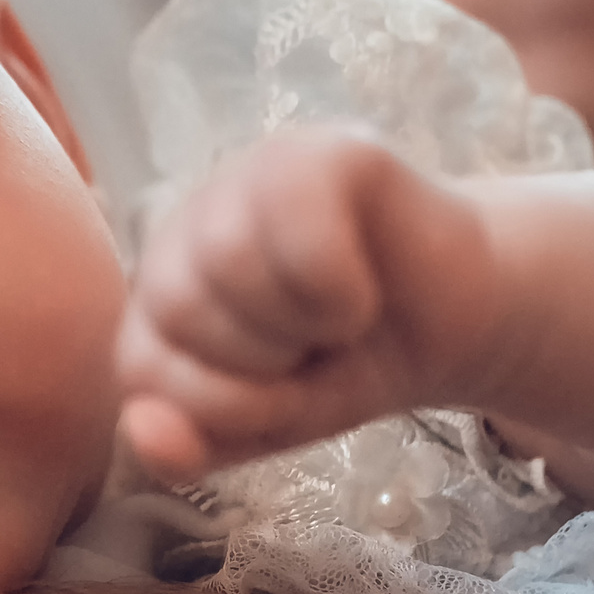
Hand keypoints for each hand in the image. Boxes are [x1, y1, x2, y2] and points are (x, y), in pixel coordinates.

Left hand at [118, 130, 482, 482]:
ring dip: (301, 323)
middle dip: (260, 361)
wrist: (454, 328)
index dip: (222, 405)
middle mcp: (191, 219)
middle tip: (312, 348)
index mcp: (159, 286)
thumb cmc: (346, 364)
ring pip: (228, 260)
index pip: (139, 365)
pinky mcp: (324, 151)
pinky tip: (362, 289)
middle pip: (173, 304)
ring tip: (336, 317)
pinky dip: (339, 290)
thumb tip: (144, 432)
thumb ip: (193, 442)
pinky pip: (300, 228)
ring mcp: (253, 174)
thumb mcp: (263, 425)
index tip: (282, 391)